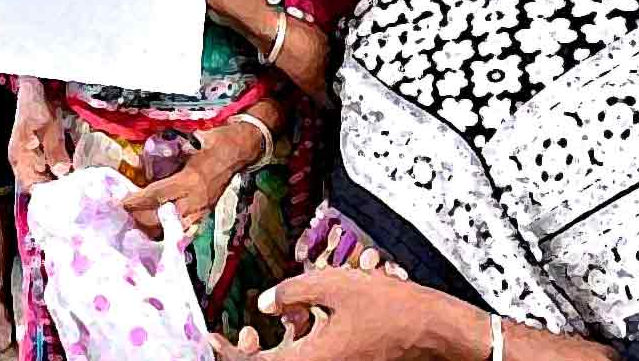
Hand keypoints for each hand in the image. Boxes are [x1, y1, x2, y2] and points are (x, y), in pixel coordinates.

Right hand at [8, 77, 71, 190]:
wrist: (34, 86)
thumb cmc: (38, 106)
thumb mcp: (49, 127)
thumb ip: (55, 150)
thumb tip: (62, 172)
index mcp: (20, 157)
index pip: (32, 186)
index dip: (49, 193)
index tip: (68, 195)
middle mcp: (22, 159)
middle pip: (39, 182)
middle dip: (57, 185)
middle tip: (78, 189)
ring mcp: (30, 153)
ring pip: (45, 172)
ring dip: (60, 176)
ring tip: (79, 179)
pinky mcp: (40, 145)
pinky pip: (49, 162)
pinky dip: (61, 164)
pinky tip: (75, 164)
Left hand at [123, 121, 261, 234]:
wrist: (240, 150)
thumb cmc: (216, 141)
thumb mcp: (190, 142)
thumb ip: (167, 152)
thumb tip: (141, 160)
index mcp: (191, 181)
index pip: (157, 195)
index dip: (137, 200)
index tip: (122, 203)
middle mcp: (196, 200)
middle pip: (161, 219)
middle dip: (141, 219)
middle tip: (126, 215)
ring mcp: (202, 209)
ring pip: (172, 230)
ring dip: (154, 229)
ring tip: (139, 225)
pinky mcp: (205, 213)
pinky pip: (185, 230)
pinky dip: (171, 232)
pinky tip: (160, 231)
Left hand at [210, 269, 619, 360]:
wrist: (434, 332)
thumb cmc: (391, 309)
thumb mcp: (337, 285)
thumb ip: (295, 292)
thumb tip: (264, 301)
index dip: (220, 353)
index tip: (203, 337)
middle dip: (237, 356)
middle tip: (223, 338)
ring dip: (262, 353)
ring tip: (249, 333)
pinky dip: (287, 350)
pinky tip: (291, 327)